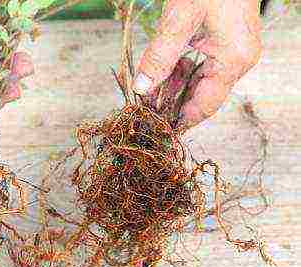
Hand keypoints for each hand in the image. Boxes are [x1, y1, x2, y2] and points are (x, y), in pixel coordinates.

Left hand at [133, 0, 261, 130]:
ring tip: (148, 93)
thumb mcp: (179, 20)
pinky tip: (160, 73)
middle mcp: (239, 60)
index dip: (180, 121)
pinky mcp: (226, 43)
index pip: (205, 106)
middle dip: (172, 103)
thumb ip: (160, 56)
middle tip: (146, 110)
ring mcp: (234, 52)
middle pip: (202, 96)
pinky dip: (180, 71)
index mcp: (234, 60)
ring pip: (199, 82)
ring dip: (173, 87)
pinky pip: (201, 67)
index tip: (159, 132)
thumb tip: (142, 87)